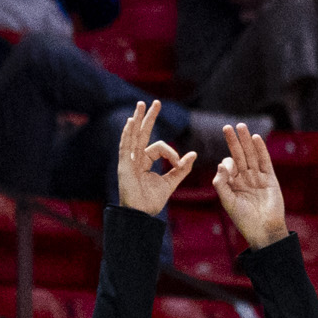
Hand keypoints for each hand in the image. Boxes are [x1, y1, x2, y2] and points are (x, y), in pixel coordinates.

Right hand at [115, 99, 195, 218]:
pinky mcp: (124, 165)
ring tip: (142, 104)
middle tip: (156, 102)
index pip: (160, 148)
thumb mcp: (170, 183)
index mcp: (145, 161)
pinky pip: (125, 146)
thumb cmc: (151, 201)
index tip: (180, 163)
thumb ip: (181, 169)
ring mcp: (128, 160)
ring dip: (138, 119)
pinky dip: (128, 134)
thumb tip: (194, 154)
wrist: (141, 215)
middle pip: (143, 133)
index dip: (173, 153)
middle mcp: (136, 158)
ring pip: (134, 135)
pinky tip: (132, 121)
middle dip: (149, 117)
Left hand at [211, 121, 288, 249]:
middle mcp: (245, 178)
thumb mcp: (227, 201)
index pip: (228, 166)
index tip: (227, 169)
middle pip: (239, 156)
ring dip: (246, 141)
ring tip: (241, 126)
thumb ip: (221, 183)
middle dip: (233, 141)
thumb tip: (221, 164)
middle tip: (227, 127)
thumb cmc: (244, 219)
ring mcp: (258, 178)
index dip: (226, 163)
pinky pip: (265, 161)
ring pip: (251, 155)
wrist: (264, 230)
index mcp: (234, 184)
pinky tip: (256, 138)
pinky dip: (261, 150)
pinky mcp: (270, 179)